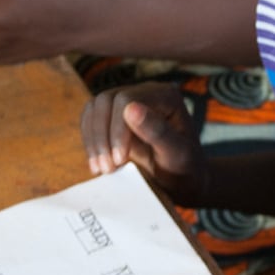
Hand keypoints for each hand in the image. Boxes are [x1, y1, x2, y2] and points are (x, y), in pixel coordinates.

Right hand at [80, 83, 209, 203]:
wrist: (182, 181)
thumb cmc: (185, 169)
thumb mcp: (177, 155)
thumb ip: (158, 131)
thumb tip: (130, 108)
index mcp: (165, 96)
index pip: (126, 100)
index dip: (117, 129)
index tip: (119, 160)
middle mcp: (145, 92)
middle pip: (106, 101)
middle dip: (102, 136)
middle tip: (107, 168)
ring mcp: (128, 102)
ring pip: (94, 108)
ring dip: (93, 140)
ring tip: (101, 169)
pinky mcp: (114, 116)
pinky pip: (91, 120)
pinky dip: (90, 142)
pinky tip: (97, 163)